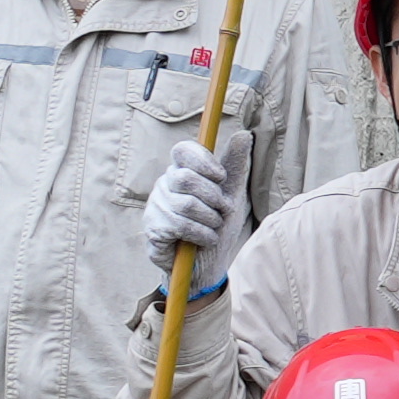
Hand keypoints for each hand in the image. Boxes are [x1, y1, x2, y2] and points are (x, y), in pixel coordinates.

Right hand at [138, 141, 242, 265]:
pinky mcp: (152, 227)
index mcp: (183, 171)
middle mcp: (165, 184)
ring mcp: (156, 205)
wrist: (208, 264)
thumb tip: (245, 134)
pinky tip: (206, 240)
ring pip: (185, 205)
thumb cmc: (218, 225)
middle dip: (213, 197)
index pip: (183, 150)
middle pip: (186, 178)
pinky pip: (179, 225)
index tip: (221, 177)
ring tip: (214, 228)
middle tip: (224, 210)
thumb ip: (235, 166)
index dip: (203, 161)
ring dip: (210, 220)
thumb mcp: (233, 195)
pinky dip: (201, 234)